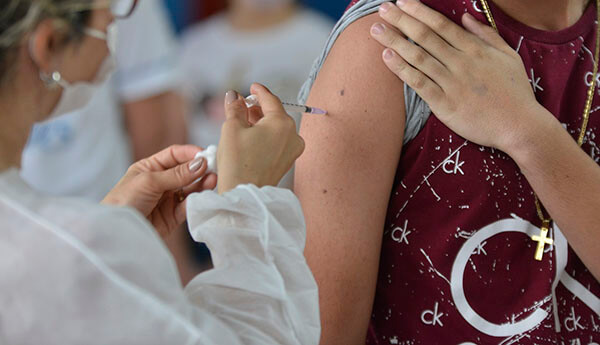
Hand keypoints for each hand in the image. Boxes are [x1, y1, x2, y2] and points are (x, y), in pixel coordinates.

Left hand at [102, 145, 217, 237]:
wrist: (116, 232)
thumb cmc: (123, 201)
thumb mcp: (149, 182)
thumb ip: (177, 174)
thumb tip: (201, 163)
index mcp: (149, 168)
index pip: (174, 155)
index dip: (190, 153)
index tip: (206, 154)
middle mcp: (160, 183)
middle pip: (185, 172)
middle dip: (200, 169)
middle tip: (215, 167)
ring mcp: (167, 200)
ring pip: (190, 189)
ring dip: (202, 184)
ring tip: (213, 180)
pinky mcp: (172, 217)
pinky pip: (188, 206)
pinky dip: (197, 201)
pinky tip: (204, 195)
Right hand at [217, 83, 304, 193]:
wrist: (244, 194)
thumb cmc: (238, 163)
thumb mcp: (231, 128)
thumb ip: (235, 107)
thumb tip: (234, 95)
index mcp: (282, 123)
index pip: (270, 99)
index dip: (259, 91)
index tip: (252, 88)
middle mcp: (293, 135)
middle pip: (275, 113)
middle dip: (258, 108)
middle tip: (242, 106)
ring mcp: (293, 150)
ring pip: (277, 128)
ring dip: (262, 122)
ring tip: (243, 122)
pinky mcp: (287, 161)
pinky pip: (278, 141)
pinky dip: (266, 136)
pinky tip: (251, 137)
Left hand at [370, 0, 551, 152]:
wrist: (521, 126)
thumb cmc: (515, 92)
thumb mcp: (508, 56)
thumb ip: (486, 35)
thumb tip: (466, 17)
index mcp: (475, 50)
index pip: (441, 25)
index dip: (419, 12)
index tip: (402, 2)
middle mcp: (461, 63)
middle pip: (425, 36)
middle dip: (401, 20)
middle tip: (381, 9)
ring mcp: (452, 83)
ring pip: (418, 57)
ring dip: (394, 42)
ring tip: (375, 30)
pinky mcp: (445, 104)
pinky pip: (419, 83)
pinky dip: (402, 70)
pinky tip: (387, 57)